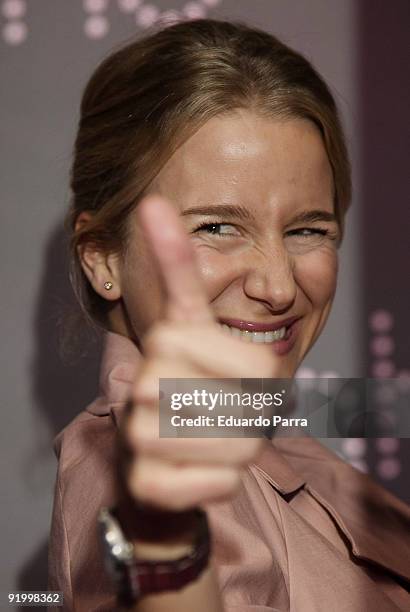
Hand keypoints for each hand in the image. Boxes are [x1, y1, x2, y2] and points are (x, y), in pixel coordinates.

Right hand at [122, 195, 278, 511]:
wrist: (164, 462)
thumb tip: (152, 202)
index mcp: (168, 338)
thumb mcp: (196, 326)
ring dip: (239, 452)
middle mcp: (145, 380)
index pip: (258, 363)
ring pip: (236, 449)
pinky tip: (196, 473)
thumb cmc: (192, 391)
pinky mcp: (144, 482)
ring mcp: (138, 433)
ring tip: (212, 443)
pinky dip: (221, 483)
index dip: (265, 379)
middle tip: (227, 415)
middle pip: (249, 405)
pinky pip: (218, 484)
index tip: (250, 378)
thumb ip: (177, 266)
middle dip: (252, 416)